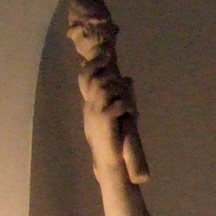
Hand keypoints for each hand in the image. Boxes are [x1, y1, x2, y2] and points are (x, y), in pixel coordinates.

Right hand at [78, 54, 131, 172]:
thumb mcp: (114, 115)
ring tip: (128, 100)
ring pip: (106, 88)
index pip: (85, 76)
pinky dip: (126, 105)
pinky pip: (116, 104)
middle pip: (95, 79)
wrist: (109, 163)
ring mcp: (95, 113)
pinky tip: (130, 112)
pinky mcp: (105, 120)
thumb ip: (119, 97)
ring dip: (120, 91)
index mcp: (89, 104)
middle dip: (108, 72)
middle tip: (119, 75)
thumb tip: (129, 79)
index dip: (94, 62)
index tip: (105, 52)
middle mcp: (89, 106)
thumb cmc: (113, 141)